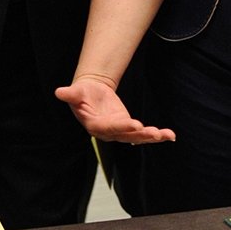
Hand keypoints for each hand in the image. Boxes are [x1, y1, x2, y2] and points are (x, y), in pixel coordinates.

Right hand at [55, 74, 174, 143]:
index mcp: (95, 125)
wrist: (90, 94)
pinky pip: (143, 134)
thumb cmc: (82, 93)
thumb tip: (60, 92)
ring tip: (166, 135)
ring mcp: (119, 132)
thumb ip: (70, 94)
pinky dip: (157, 135)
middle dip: (141, 135)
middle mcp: (108, 132)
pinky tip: (170, 135)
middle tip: (154, 132)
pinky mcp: (129, 128)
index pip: (110, 128)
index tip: (135, 124)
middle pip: (126, 136)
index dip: (122, 127)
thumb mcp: (76, 92)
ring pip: (137, 137)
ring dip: (152, 137)